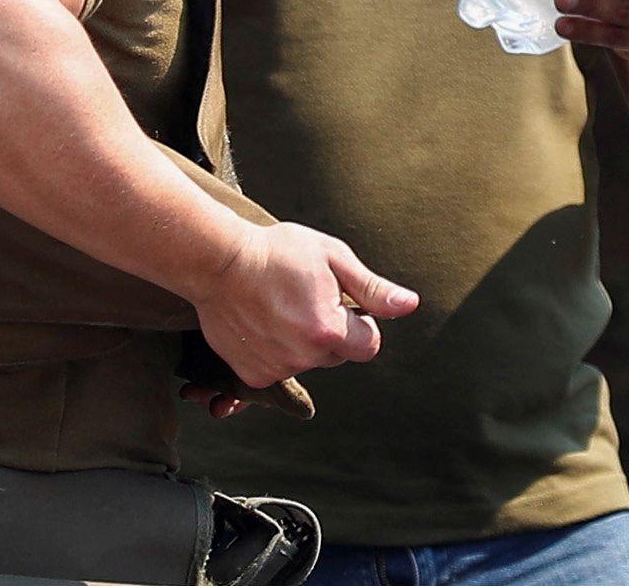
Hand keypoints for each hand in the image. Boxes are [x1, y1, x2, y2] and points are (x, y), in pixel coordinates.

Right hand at [194, 222, 417, 389]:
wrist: (218, 262)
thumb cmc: (279, 253)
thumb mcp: (333, 259)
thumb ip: (372, 289)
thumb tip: (410, 305)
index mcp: (328, 332)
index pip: (368, 345)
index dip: (361, 322)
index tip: (342, 301)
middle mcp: (301, 358)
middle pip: (338, 355)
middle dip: (332, 331)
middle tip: (307, 298)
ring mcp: (274, 370)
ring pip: (308, 362)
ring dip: (303, 341)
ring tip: (281, 307)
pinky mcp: (251, 375)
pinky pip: (280, 369)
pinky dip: (277, 351)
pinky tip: (265, 322)